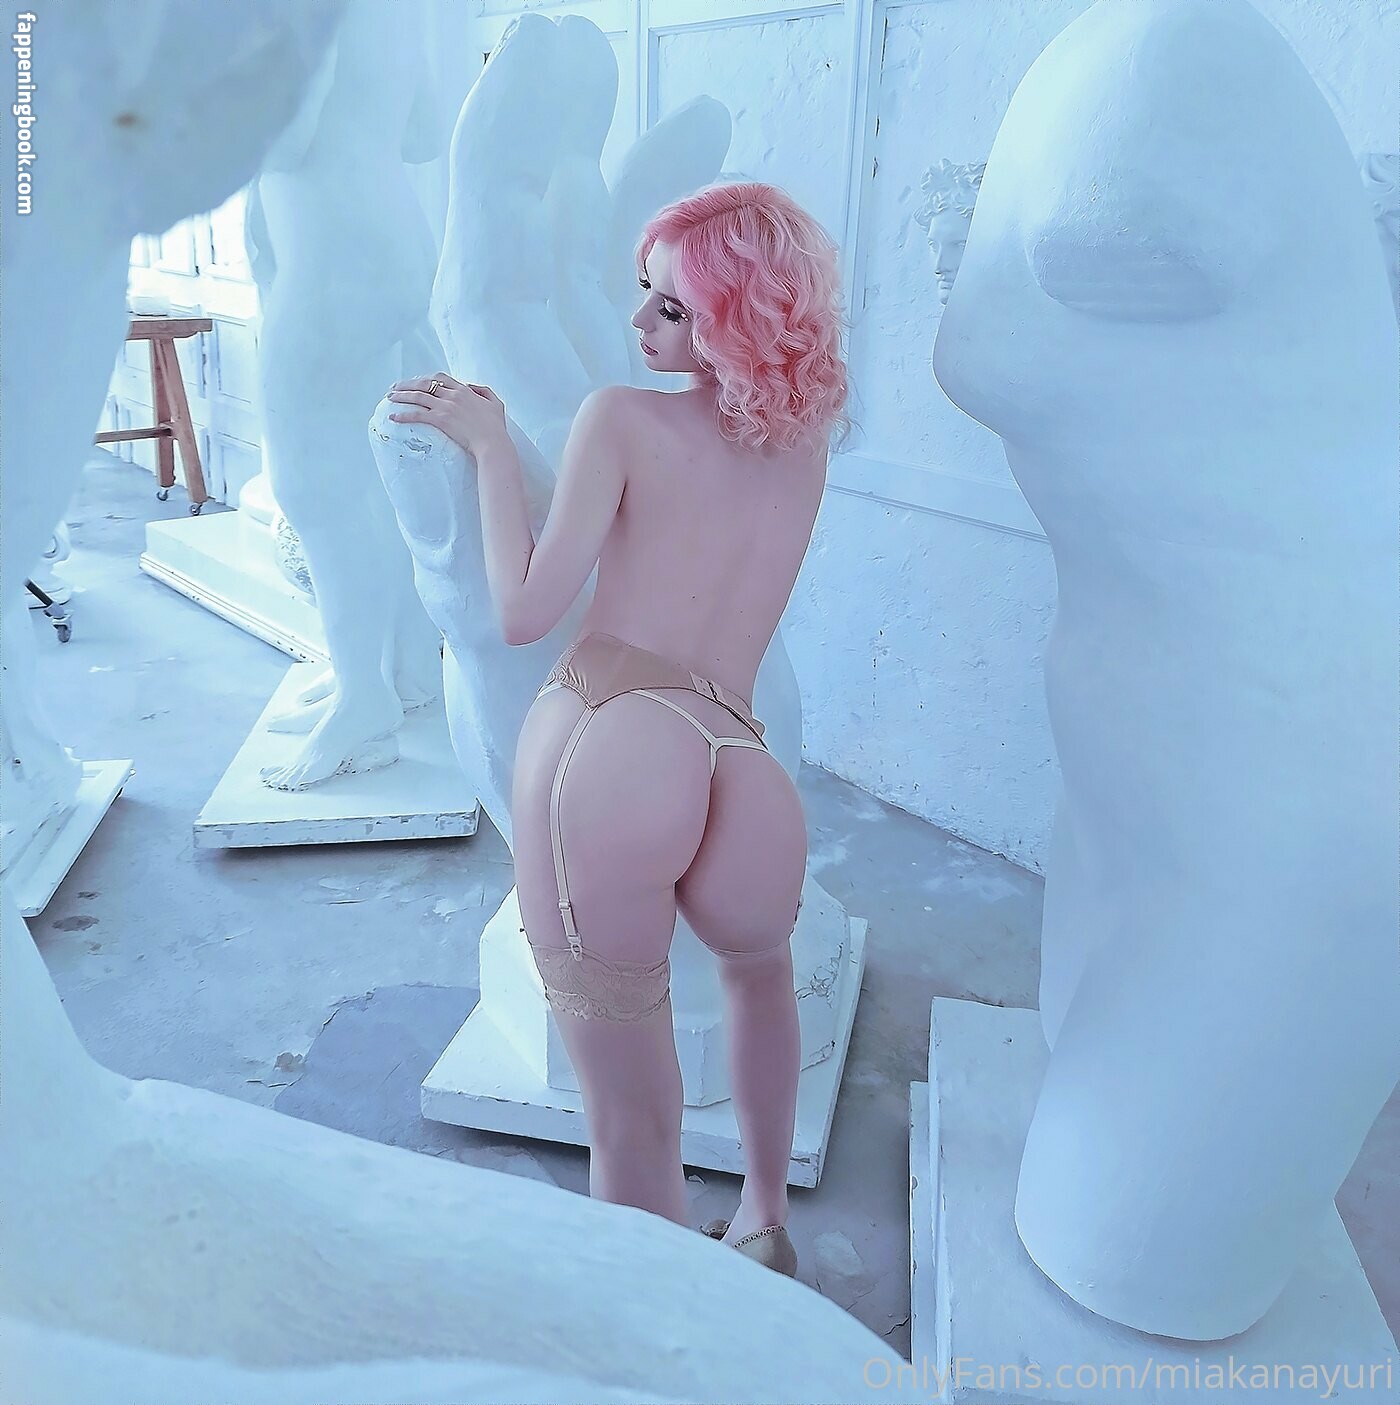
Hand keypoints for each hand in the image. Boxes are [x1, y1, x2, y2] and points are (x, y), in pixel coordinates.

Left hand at [386, 373, 508, 456]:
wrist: (493, 442)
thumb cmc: (496, 428)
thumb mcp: (495, 404)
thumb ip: (484, 392)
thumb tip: (472, 387)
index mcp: (464, 390)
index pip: (440, 378)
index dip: (425, 378)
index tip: (417, 382)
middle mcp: (453, 395)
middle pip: (424, 384)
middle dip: (407, 384)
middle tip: (395, 388)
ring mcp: (446, 406)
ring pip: (418, 396)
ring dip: (401, 396)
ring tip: (389, 398)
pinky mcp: (441, 420)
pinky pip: (417, 414)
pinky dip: (403, 414)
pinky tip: (394, 417)